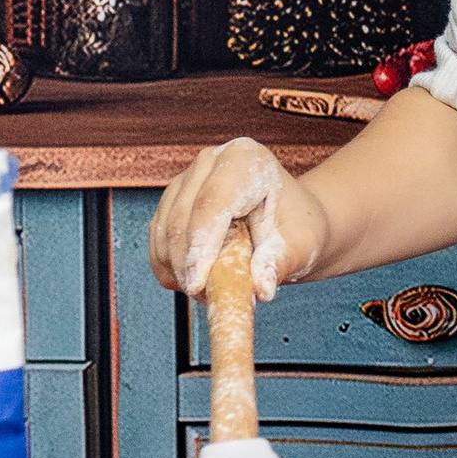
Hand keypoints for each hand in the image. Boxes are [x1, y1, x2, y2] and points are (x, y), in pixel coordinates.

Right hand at [148, 141, 329, 305]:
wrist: (290, 222)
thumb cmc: (297, 229)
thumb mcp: (298, 248)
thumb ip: (278, 266)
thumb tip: (261, 289)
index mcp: (245, 160)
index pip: (212, 203)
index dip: (200, 246)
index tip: (197, 284)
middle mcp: (209, 163)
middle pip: (181, 218)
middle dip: (186, 265)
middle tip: (204, 298)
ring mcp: (186, 181)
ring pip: (164, 231)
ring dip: (177, 269)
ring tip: (207, 292)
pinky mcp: (171, 203)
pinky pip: (158, 240)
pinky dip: (169, 267)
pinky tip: (192, 281)